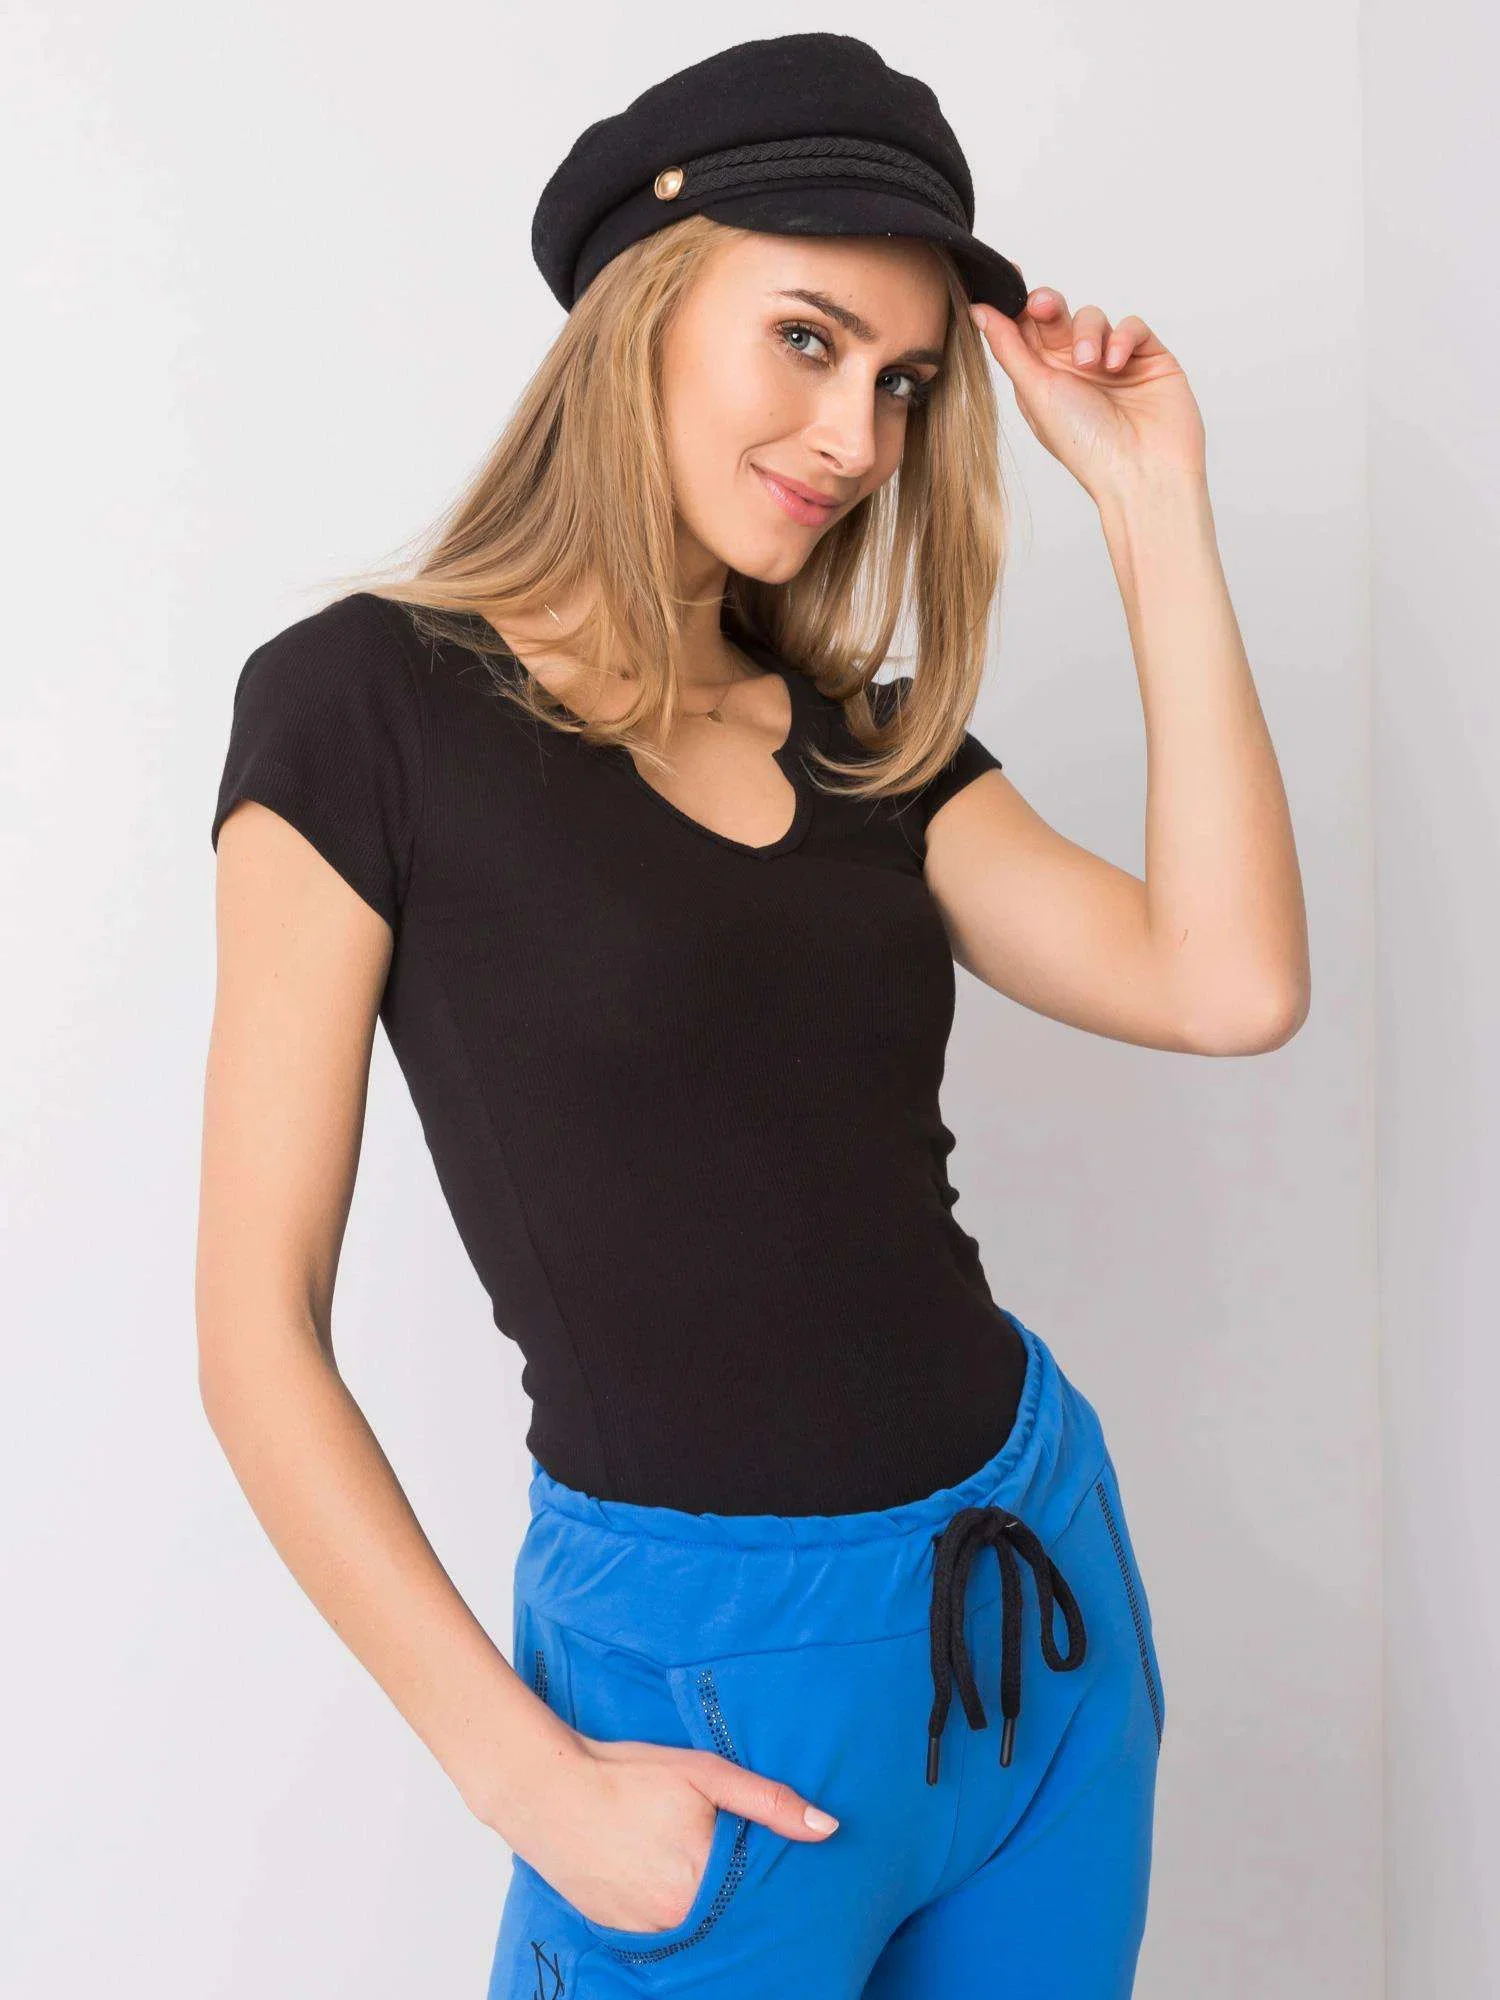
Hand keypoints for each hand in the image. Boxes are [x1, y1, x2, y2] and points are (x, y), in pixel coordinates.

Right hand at [511, 1728, 839, 1934]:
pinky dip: (670, 1906)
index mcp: (703, 1886)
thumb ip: (768, 1803)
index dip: (769, 1882)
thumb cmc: (627, 1775)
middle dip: (736, 1891)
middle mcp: (676, 1920)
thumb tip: (827, 1828)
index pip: (758, 1897)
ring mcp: (645, 1931)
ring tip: (691, 1861)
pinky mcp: (618, 1931)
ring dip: (702, 1900)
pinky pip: (660, 1927)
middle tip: (725, 1854)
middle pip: (726, 1914)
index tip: (775, 1866)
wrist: (547, 1790)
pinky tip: (662, 1874)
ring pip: (694, 1923)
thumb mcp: (705, 1774)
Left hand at [970, 288, 1206, 503]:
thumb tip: (978, 310)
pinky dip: (1122, 338)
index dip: (1014, 303)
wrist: (1142, 472)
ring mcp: (1112, 361)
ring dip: (1088, 334)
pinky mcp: (1148, 357)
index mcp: (1042, 379)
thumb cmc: (1085, 446)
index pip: (1024, 330)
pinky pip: (1132, 326)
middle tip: (1042, 307)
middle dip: (1047, 305)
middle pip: (1056, 316)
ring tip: (1090, 364)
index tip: (1006, 278)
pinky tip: (1116, 365)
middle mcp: (1075, 368)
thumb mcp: (1035, 392)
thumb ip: (1009, 347)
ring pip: (1093, 317)